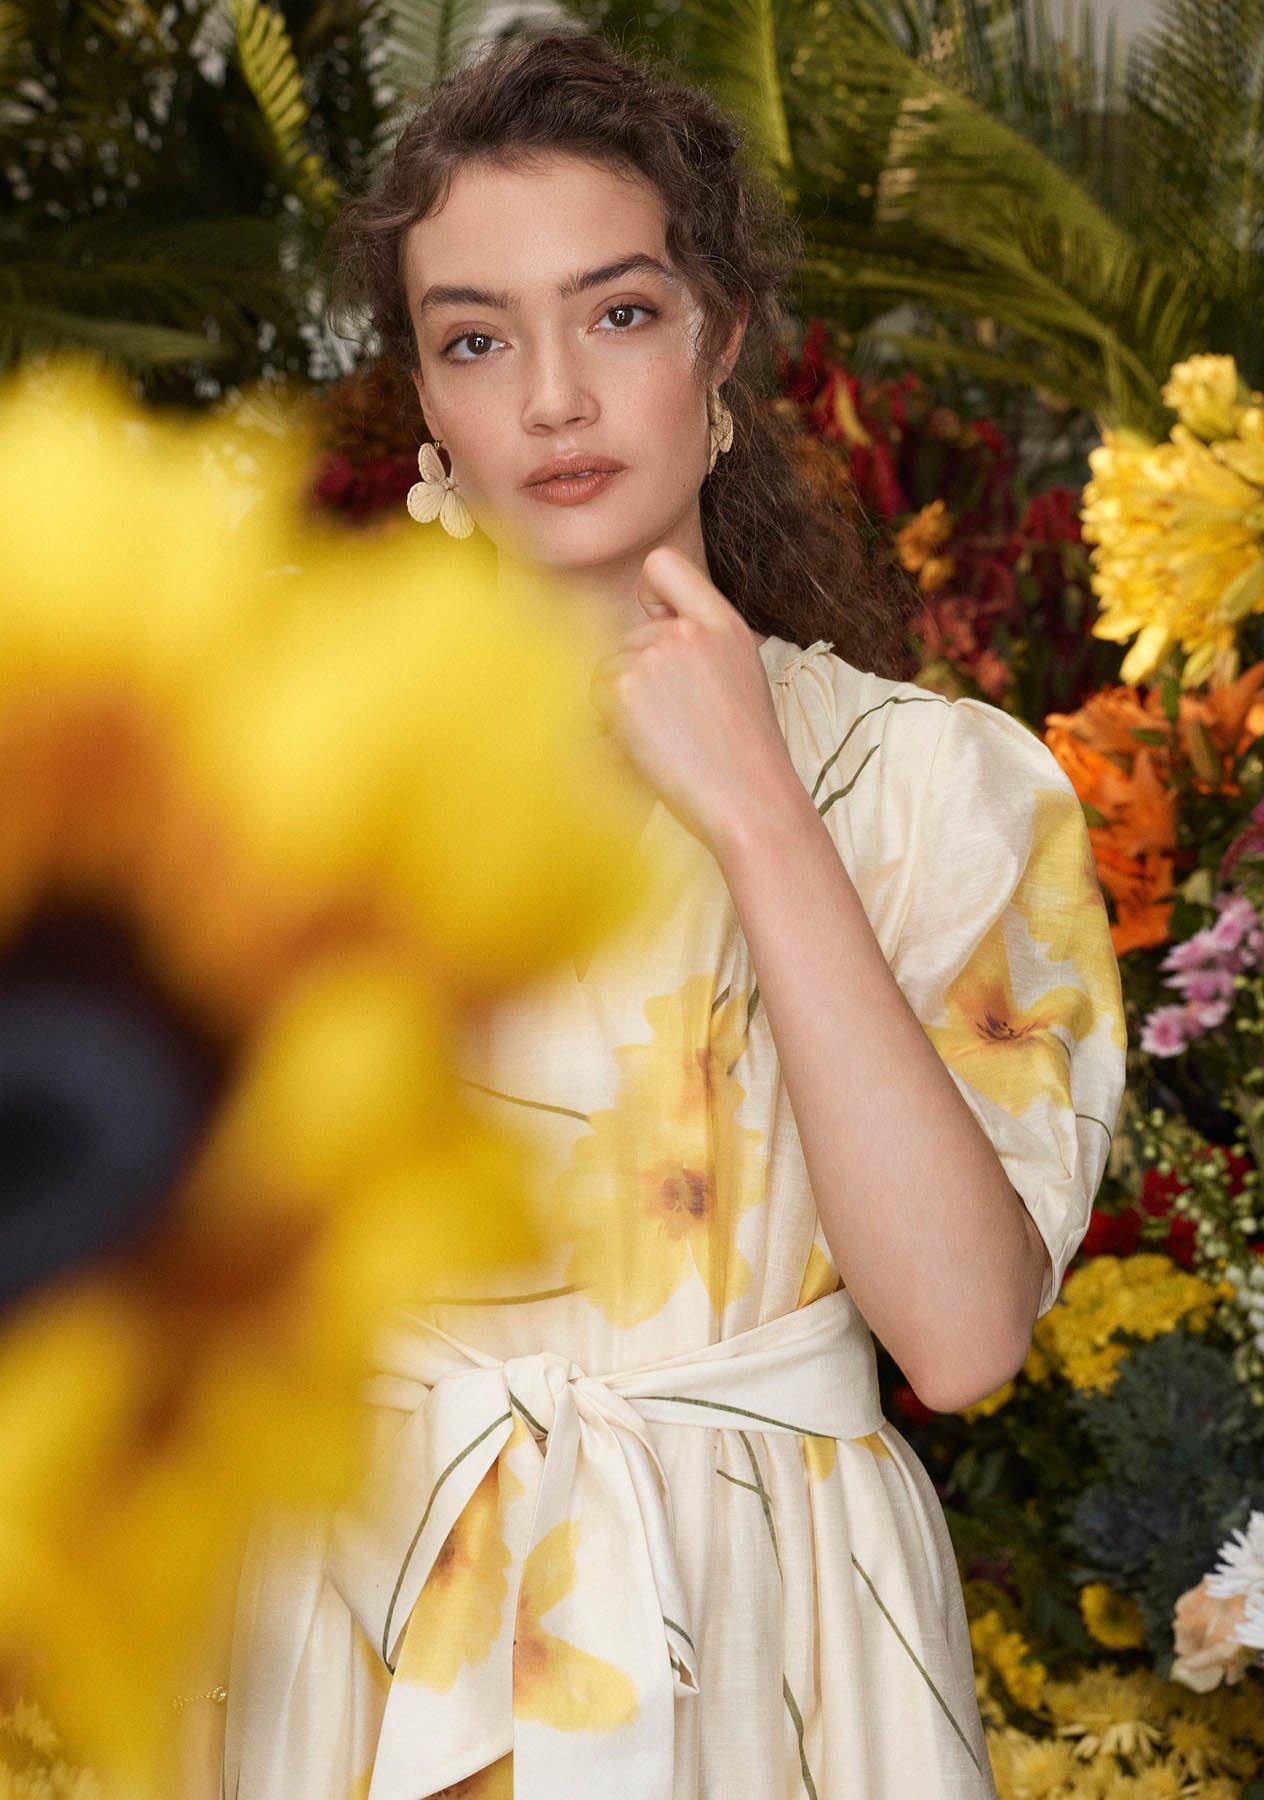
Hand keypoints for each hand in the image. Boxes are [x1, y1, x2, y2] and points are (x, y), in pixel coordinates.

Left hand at [588, 546, 797, 855]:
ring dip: (622, 709)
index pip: (663, 566)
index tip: (655, 625)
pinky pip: (594, 699)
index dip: (649, 594)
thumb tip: (645, 626)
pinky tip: (648, 751)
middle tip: (677, 727)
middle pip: (628, 637)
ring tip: (667, 742)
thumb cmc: (745, 758)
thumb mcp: (737, 678)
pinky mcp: (623, 686)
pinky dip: (609, 730)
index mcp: (723, 623)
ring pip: (607, 670)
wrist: (752, 803)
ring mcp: (653, 653)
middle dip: (637, 680)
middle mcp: (686, 629)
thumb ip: (697, 646)